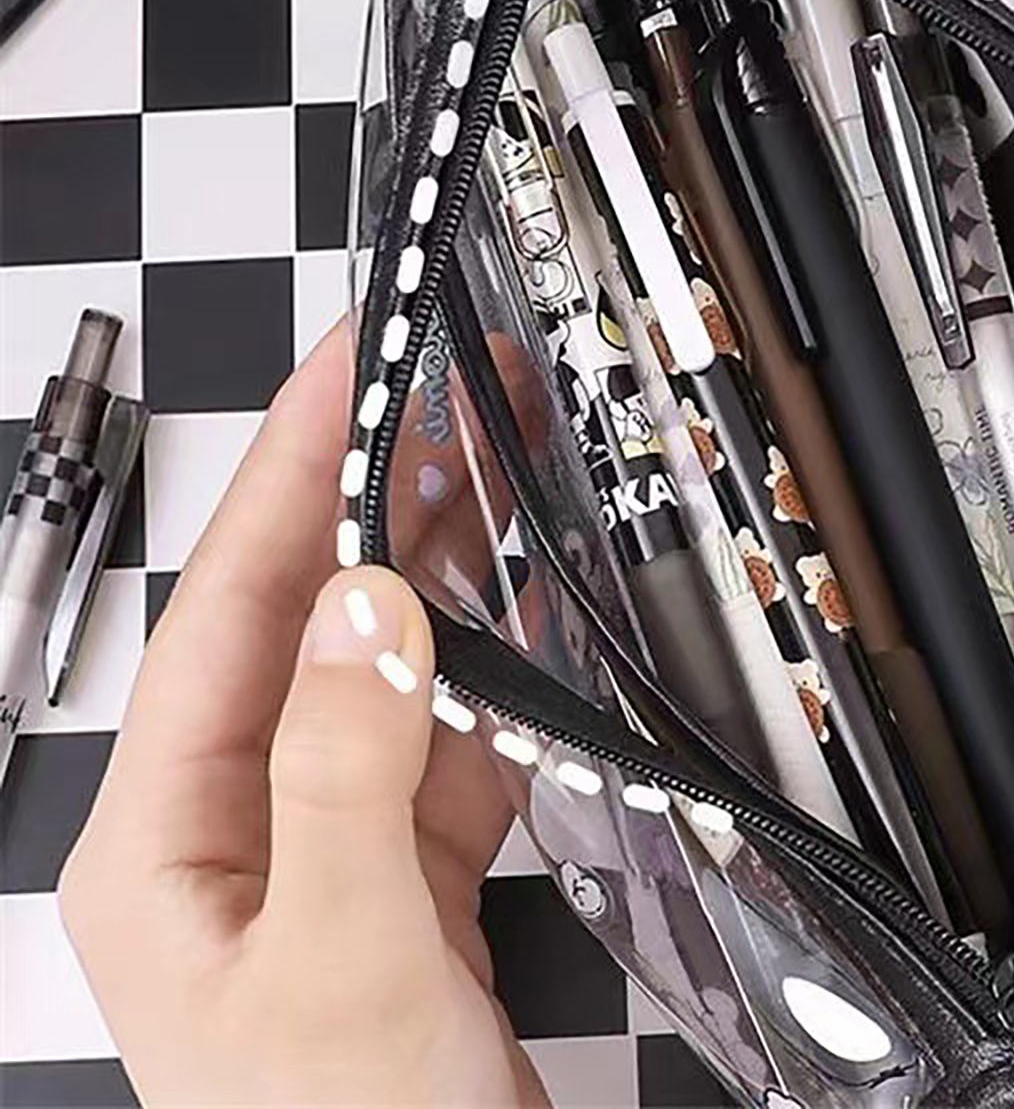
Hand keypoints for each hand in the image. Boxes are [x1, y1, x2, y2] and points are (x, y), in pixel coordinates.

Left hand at [60, 324, 549, 1107]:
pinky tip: (531, 616)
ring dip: (443, 574)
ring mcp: (325, 849)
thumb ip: (345, 775)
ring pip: (386, 672)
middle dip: (375, 498)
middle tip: (445, 389)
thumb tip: (366, 608)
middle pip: (305, 621)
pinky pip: (448, 744)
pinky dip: (495, 677)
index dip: (285, 474)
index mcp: (166, 839)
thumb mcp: (337, 961)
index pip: (223, 609)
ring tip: (497, 467)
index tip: (345, 369)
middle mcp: (236, 828)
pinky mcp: (405, 878)